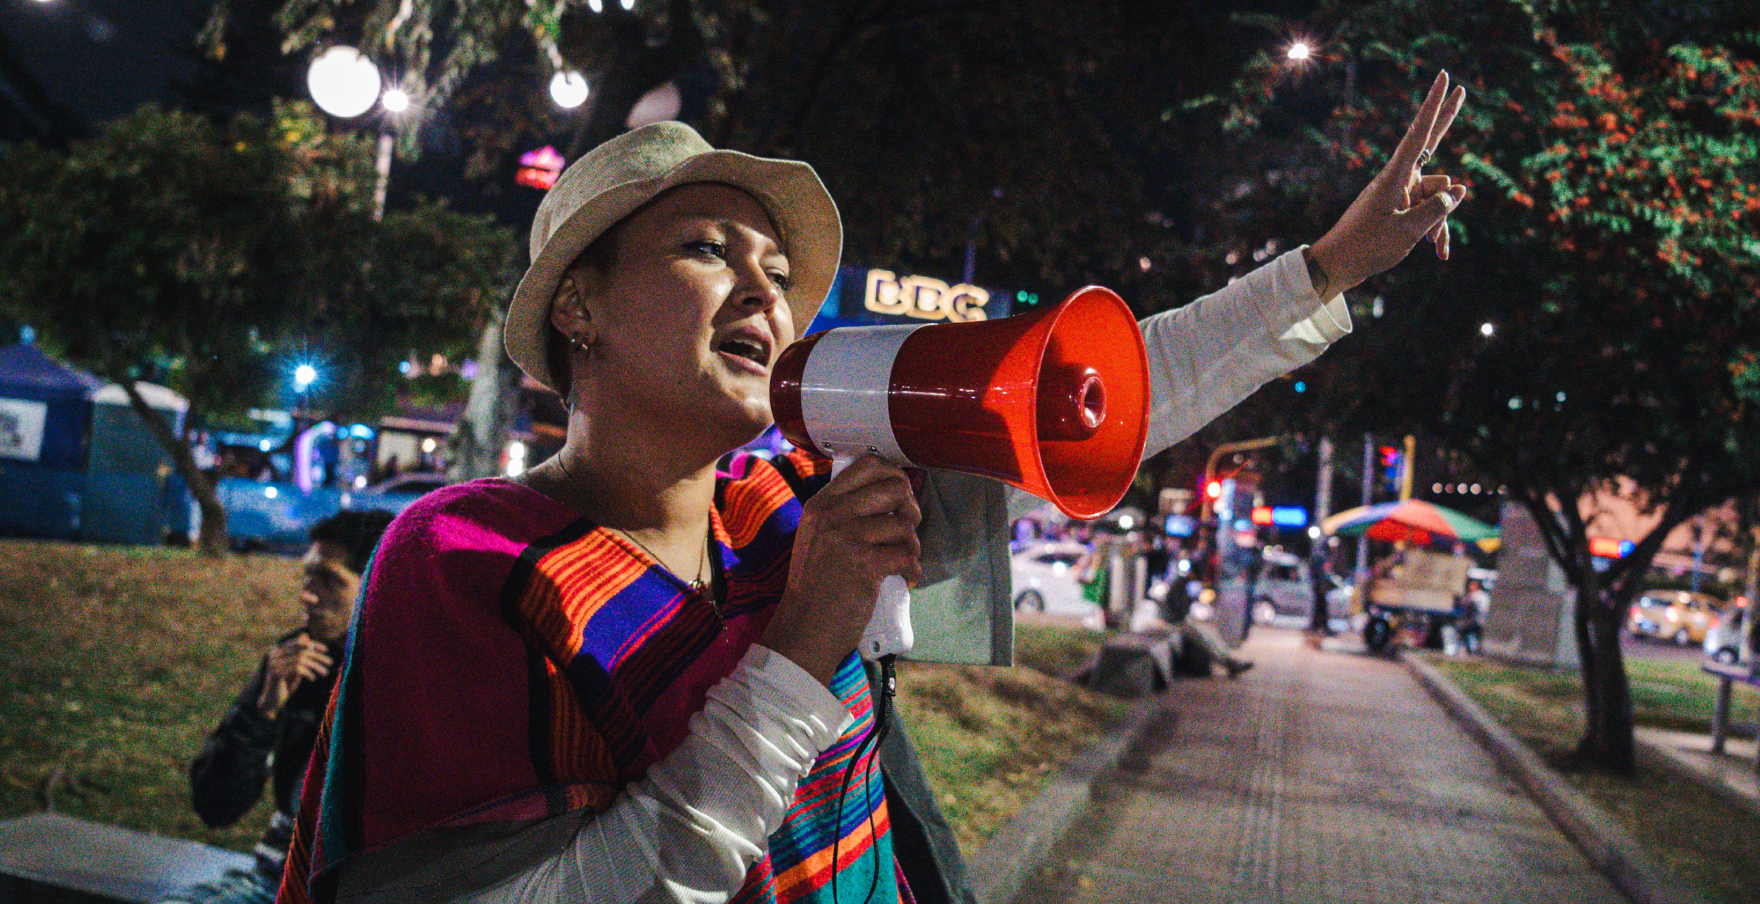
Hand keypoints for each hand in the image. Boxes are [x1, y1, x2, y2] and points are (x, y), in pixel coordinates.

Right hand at [254, 634, 333, 717]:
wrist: (272, 701)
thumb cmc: (285, 683)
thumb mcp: (296, 667)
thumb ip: (300, 654)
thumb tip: (306, 635)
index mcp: (278, 651)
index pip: (298, 643)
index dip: (313, 645)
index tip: (326, 649)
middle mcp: (275, 655)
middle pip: (301, 650)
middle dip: (318, 656)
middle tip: (330, 662)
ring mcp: (274, 663)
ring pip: (301, 659)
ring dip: (316, 666)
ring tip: (325, 673)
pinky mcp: (276, 673)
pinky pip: (297, 668)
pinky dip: (308, 673)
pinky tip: (313, 679)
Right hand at [763, 455, 922, 685]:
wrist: (805, 627)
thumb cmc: (817, 586)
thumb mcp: (819, 536)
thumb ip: (845, 513)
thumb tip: (895, 495)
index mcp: (822, 504)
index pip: (868, 465)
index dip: (894, 477)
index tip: (898, 499)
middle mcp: (833, 514)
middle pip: (895, 487)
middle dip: (910, 509)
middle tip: (904, 532)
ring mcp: (847, 537)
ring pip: (904, 524)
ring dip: (911, 546)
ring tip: (900, 562)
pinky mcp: (864, 563)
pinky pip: (907, 555)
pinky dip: (911, 570)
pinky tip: (902, 579)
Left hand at [1307, 71, 1468, 299]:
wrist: (1339, 266)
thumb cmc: (1367, 247)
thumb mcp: (1408, 231)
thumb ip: (1438, 209)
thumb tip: (1460, 190)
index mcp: (1395, 176)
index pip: (1420, 133)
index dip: (1434, 105)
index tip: (1443, 77)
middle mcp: (1400, 179)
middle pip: (1431, 144)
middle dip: (1448, 120)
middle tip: (1463, 90)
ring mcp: (1402, 192)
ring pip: (1438, 194)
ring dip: (1440, 220)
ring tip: (1429, 245)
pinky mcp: (1402, 207)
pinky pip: (1429, 211)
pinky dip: (1433, 231)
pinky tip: (1438, 254)